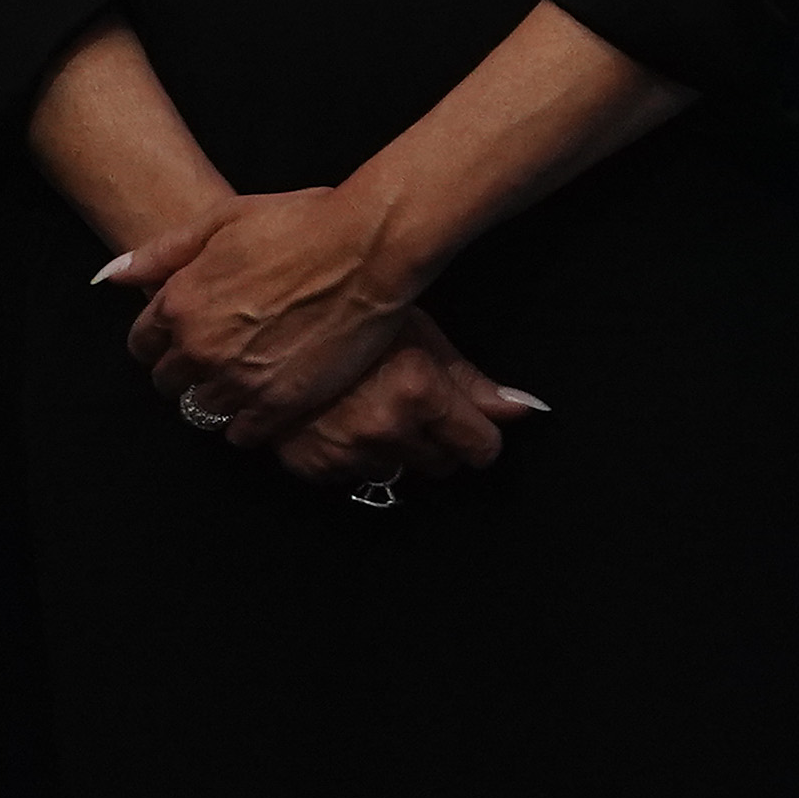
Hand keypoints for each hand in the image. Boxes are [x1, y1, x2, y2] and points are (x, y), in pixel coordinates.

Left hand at [113, 184, 420, 444]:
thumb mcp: (225, 219)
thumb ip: (162, 252)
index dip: (163, 341)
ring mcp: (239, 379)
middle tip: (222, 356)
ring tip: (249, 378)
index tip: (188, 336)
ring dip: (219, 397)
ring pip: (202, 410)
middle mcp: (200, 347)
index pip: (142, 345)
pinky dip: (250, 423)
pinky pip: (243, 434)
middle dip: (188, 370)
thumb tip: (111, 275)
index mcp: (179, 303)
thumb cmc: (303, 222)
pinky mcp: (280, 403)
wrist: (371, 247)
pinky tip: (269, 401)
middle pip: (169, 383)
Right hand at [270, 311, 541, 489]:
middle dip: (440, 443)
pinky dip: (354, 458)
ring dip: (395, 451)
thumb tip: (526, 410)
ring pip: (397, 474)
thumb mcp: (423, 338)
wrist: (272, 326)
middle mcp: (383, 428)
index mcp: (418, 393)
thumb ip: (474, 383)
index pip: (479, 448)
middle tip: (419, 410)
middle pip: (441, 465)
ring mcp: (343, 452)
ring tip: (376, 410)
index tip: (476, 429)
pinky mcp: (308, 467)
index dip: (482, 437)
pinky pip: (352, 477)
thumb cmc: (357, 319)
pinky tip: (344, 424)